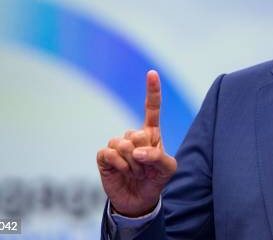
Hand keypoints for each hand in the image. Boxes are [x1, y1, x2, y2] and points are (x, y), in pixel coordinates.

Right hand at [97, 70, 176, 216]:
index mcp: (151, 132)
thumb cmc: (155, 179)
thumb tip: (138, 152)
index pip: (151, 108)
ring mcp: (117, 144)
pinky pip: (110, 154)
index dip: (152, 90)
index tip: (152, 72)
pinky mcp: (104, 156)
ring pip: (123, 144)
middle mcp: (133, 135)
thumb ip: (158, 157)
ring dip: (131, 163)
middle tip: (144, 169)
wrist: (139, 199)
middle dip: (143, 156)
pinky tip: (121, 172)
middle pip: (136, 134)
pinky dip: (118, 165)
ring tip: (134, 172)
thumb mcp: (168, 169)